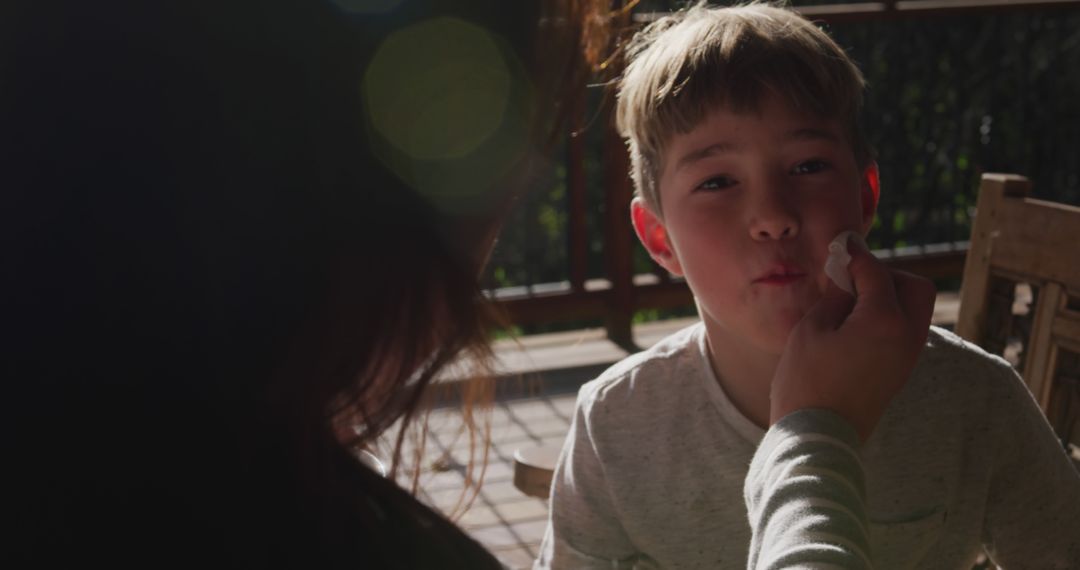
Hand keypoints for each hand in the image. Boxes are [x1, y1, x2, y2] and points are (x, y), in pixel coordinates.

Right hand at [769, 237, 935, 440]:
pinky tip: (856, 323)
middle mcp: (907, 336)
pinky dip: (889, 317)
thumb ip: (835, 295)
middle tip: (854, 277)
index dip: (858, 254)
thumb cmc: (807, 381)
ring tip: (852, 300)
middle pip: (915, 287)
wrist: (818, 436)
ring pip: (915, 309)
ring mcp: (907, 356)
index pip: (877, 272)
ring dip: (890, 296)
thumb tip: (845, 274)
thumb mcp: (812, 329)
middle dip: (888, 275)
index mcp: (884, 321)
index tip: (845, 242)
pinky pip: (906, 330)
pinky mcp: (900, 371)